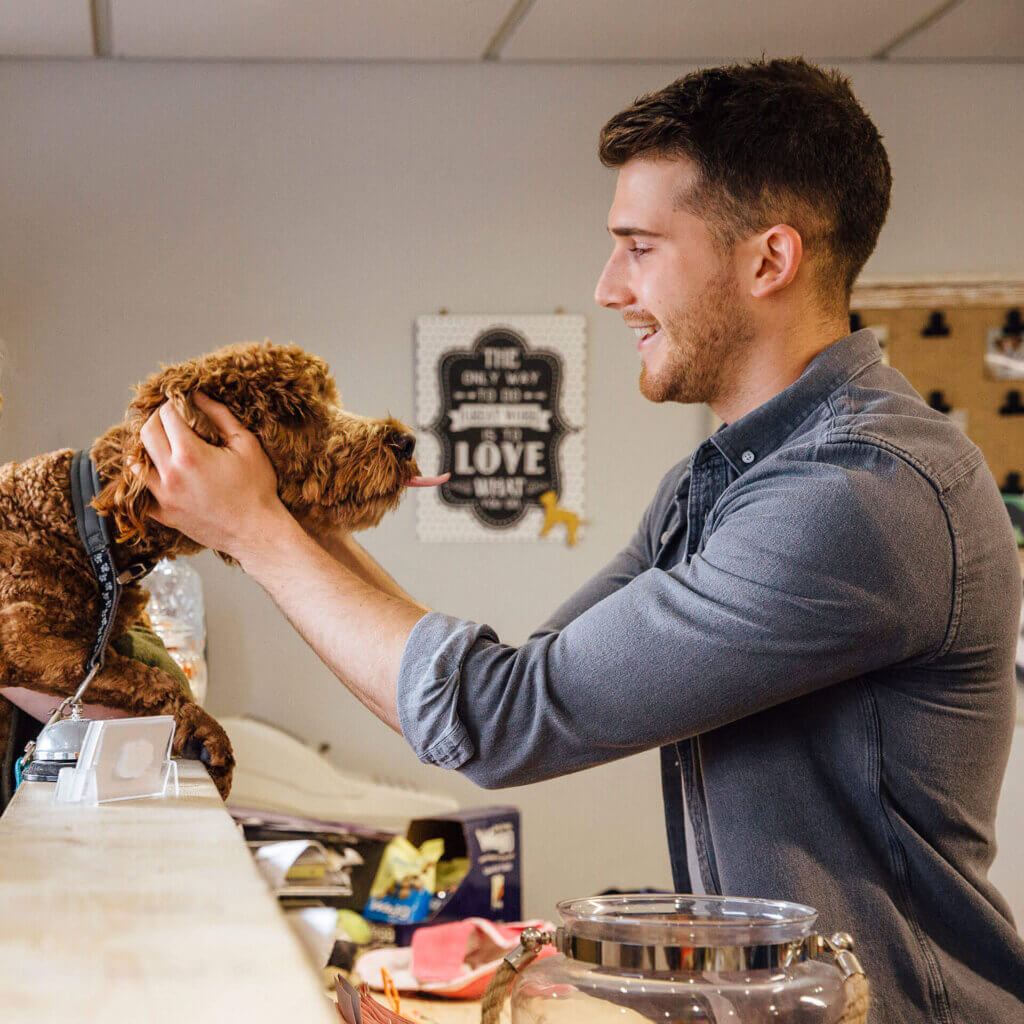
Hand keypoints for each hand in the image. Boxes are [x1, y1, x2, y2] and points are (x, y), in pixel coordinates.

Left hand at [138, 392, 289, 560]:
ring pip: (135, 463)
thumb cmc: (257, 490)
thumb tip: (199, 395)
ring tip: (164, 444)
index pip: (166, 415)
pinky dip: (146, 479)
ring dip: (146, 448)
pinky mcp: (164, 515)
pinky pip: (141, 493)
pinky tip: (159, 473)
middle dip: (157, 419)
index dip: (174, 403)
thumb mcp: (246, 444)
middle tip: (172, 418)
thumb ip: (220, 416)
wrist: (257, 532)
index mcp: (190, 454)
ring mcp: (164, 497)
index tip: (182, 403)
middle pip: (146, 433)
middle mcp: (170, 475)